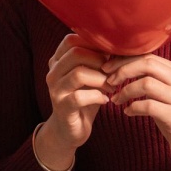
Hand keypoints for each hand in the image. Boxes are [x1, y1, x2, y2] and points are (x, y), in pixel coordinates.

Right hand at [35, 34, 112, 170]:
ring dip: (101, 79)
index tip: (109, 54)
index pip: (71, 40)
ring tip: (111, 87)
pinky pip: (79, 97)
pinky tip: (105, 100)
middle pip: (75, 53)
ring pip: (78, 74)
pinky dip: (97, 96)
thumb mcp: (89, 76)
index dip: (93, 43)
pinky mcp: (62, 107)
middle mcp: (53, 72)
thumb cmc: (84, 98)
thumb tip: (117, 45)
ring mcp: (55, 90)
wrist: (69, 130)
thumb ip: (96, 60)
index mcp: (57, 61)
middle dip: (99, 60)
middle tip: (112, 72)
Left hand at [104, 54, 170, 170]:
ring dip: (125, 91)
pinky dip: (133, 107)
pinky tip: (128, 112)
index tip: (109, 68)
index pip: (150, 56)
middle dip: (123, 70)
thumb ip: (154, 78)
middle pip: (148, 64)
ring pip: (146, 84)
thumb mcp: (168, 93)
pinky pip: (148, 106)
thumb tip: (121, 64)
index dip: (126, 60)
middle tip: (109, 81)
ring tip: (116, 99)